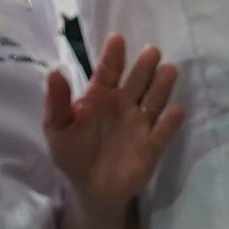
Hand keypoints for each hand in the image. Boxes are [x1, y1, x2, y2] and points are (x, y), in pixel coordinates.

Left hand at [42, 35, 185, 206]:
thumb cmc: (73, 153)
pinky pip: (164, 131)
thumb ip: (57, 103)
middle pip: (137, 80)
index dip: (113, 55)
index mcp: (100, 95)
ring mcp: (140, 123)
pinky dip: (171, 121)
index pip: (108, 71)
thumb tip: (53, 72)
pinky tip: (176, 111)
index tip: (117, 39)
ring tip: (169, 70)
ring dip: (162, 86)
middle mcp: (124, 103)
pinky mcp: (152, 146)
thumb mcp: (57, 129)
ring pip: (154, 100)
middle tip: (152, 51)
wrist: (91, 189)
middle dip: (144, 66)